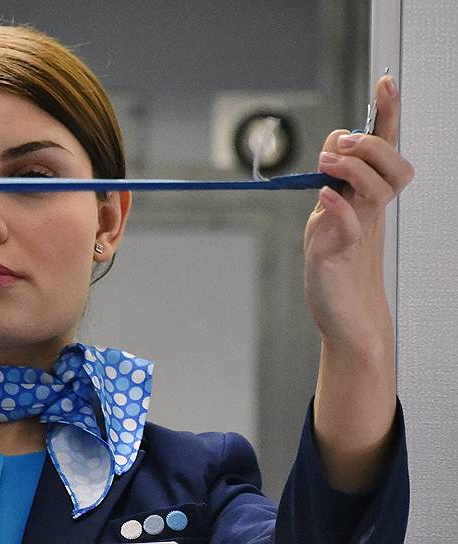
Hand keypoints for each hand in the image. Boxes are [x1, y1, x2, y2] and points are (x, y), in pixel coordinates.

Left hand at [303, 75, 413, 356]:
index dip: (388, 116)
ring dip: (354, 168)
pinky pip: (349, 226)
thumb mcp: (327, 216)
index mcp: (367, 198)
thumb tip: (332, 147)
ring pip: (378, 189)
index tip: (387, 82)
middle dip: (371, 144)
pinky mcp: (341, 255)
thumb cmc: (337, 265)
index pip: (384, 150)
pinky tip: (325, 197)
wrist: (345, 316)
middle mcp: (370, 211)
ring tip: (327, 166)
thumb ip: (333, 183)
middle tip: (341, 144)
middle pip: (394, 165)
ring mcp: (359, 232)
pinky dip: (339, 207)